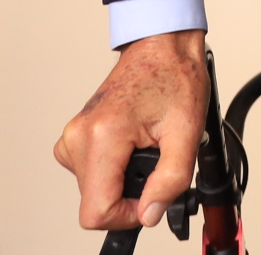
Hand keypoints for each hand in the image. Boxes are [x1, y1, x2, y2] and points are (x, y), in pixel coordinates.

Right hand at [54, 30, 208, 231]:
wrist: (162, 45)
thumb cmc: (174, 76)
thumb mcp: (187, 131)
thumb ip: (171, 179)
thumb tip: (149, 214)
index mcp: (103, 136)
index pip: (96, 211)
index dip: (127, 215)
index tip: (150, 199)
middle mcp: (78, 137)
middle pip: (95, 201)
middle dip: (129, 194)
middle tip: (157, 162)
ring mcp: (73, 135)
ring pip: (92, 188)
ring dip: (123, 180)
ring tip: (147, 147)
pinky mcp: (76, 135)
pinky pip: (91, 172)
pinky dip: (114, 168)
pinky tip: (134, 144)